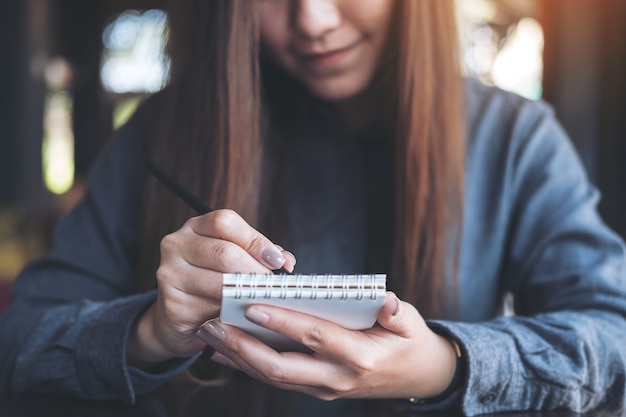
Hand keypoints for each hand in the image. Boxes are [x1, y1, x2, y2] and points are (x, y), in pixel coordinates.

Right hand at [126, 209, 295, 368]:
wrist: (177, 319)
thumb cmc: (212, 283)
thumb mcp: (234, 261)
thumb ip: (259, 255)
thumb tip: (287, 260)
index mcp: (194, 227)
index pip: (224, 222)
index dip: (255, 240)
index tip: (277, 260)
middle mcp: (177, 245)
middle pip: (224, 252)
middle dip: (256, 271)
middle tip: (274, 286)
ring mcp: (170, 274)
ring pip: (219, 282)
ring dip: (247, 293)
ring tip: (263, 300)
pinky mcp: (172, 304)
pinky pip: (211, 308)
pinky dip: (233, 313)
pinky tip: (244, 316)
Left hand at [198, 292, 457, 399]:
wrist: (417, 378)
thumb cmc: (409, 343)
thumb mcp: (411, 324)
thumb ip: (396, 313)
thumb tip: (385, 301)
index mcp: (360, 357)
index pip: (315, 336)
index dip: (283, 322)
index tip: (252, 305)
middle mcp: (337, 378)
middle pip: (281, 366)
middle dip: (243, 347)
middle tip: (213, 325)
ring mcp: (325, 388)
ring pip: (273, 376)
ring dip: (238, 358)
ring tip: (210, 335)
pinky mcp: (317, 389)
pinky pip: (277, 380)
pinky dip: (249, 366)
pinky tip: (225, 353)